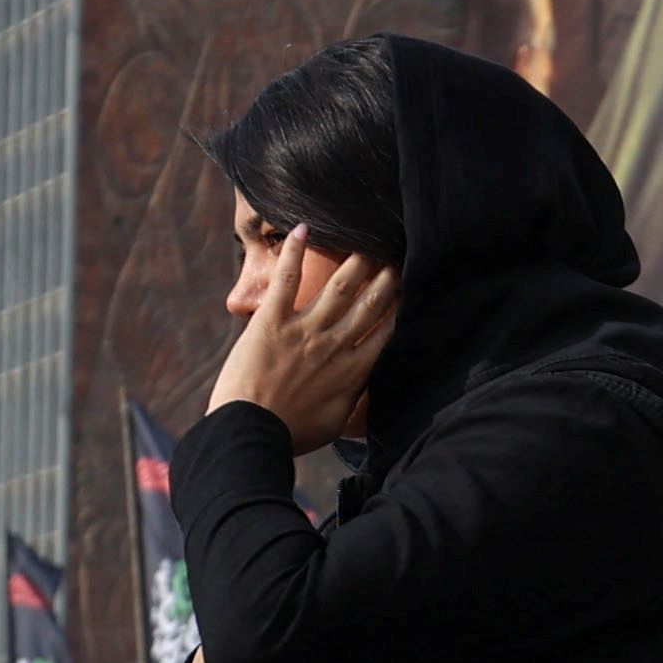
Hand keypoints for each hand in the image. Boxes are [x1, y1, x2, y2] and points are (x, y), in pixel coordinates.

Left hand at [213, 246, 398, 448]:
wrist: (251, 433)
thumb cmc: (292, 434)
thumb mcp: (334, 421)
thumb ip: (353, 396)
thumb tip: (364, 383)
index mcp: (353, 371)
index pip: (386, 331)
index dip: (401, 308)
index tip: (410, 289)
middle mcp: (335, 344)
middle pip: (370, 303)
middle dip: (387, 278)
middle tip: (396, 256)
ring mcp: (304, 330)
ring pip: (339, 287)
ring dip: (357, 261)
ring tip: (367, 242)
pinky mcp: (272, 321)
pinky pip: (287, 280)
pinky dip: (296, 252)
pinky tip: (304, 228)